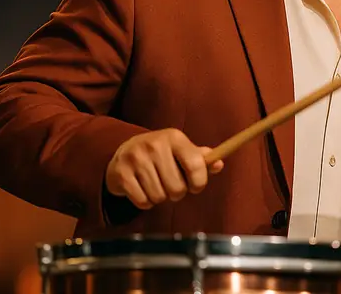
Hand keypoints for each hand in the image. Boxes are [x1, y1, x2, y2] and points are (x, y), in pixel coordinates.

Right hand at [106, 128, 223, 209]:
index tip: (195, 186)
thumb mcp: (180, 151)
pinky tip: (142, 190)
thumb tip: (219, 165)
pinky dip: (145, 202)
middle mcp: (155, 145)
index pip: (196, 165)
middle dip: (176, 193)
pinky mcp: (121, 173)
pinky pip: (142, 202)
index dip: (199, 182)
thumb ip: (200, 159)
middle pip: (177, 188)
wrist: (123, 151)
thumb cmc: (160, 155)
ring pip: (159, 197)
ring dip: (160, 198)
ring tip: (156, 186)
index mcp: (174, 137)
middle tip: (170, 185)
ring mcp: (136, 158)